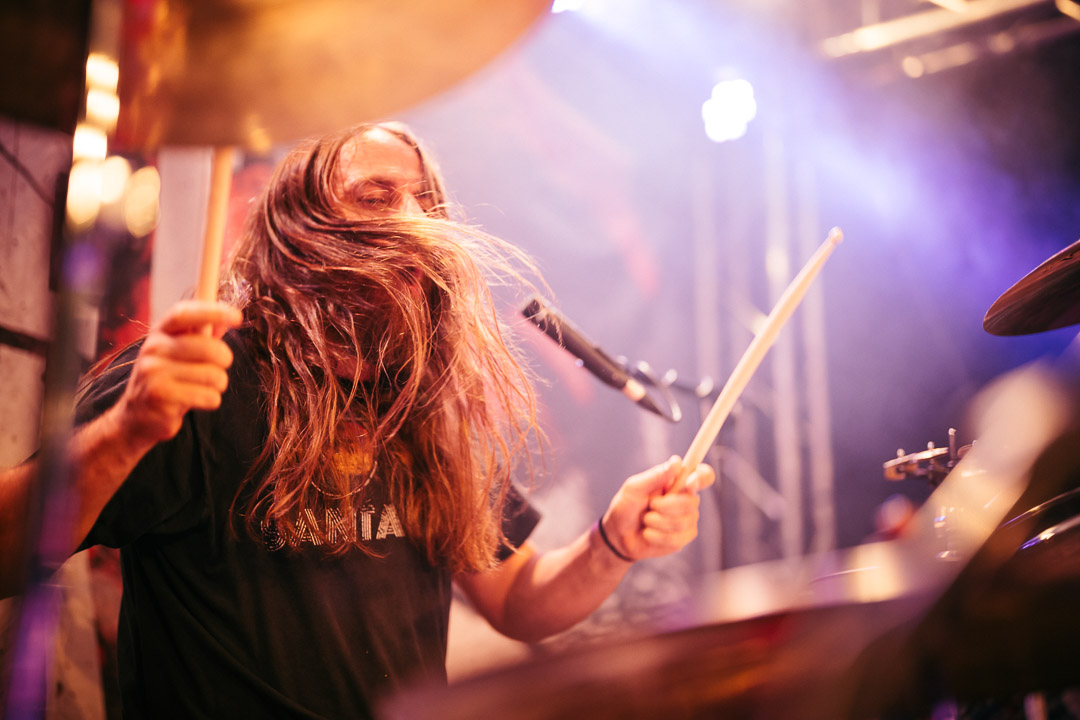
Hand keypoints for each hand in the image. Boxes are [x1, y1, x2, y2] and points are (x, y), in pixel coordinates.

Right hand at [112, 301, 242, 448]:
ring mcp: (153, 372)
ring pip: (213, 375)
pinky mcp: (159, 396)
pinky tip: (196, 401)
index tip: (238, 317)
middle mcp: (153, 349)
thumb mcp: (181, 351)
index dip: (212, 312)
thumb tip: (232, 316)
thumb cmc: (168, 378)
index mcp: (160, 332)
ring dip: (218, 384)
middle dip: (225, 359)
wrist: (137, 416)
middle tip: (220, 367)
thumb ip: (204, 334)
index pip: (184, 314)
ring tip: (204, 387)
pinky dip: (211, 400)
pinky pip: (208, 396)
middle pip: (208, 348)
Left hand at [599, 455, 714, 561]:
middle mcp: (687, 499)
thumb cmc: (626, 506)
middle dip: (666, 506)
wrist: (619, 534)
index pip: (703, 475)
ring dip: (657, 522)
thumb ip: (656, 476)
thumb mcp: (635, 488)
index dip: (702, 476)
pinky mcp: (683, 538)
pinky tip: (648, 534)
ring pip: (683, 522)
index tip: (690, 482)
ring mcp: (688, 519)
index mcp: (678, 482)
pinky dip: (657, 536)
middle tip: (650, 505)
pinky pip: (677, 538)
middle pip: (692, 502)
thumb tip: (677, 462)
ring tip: (646, 520)